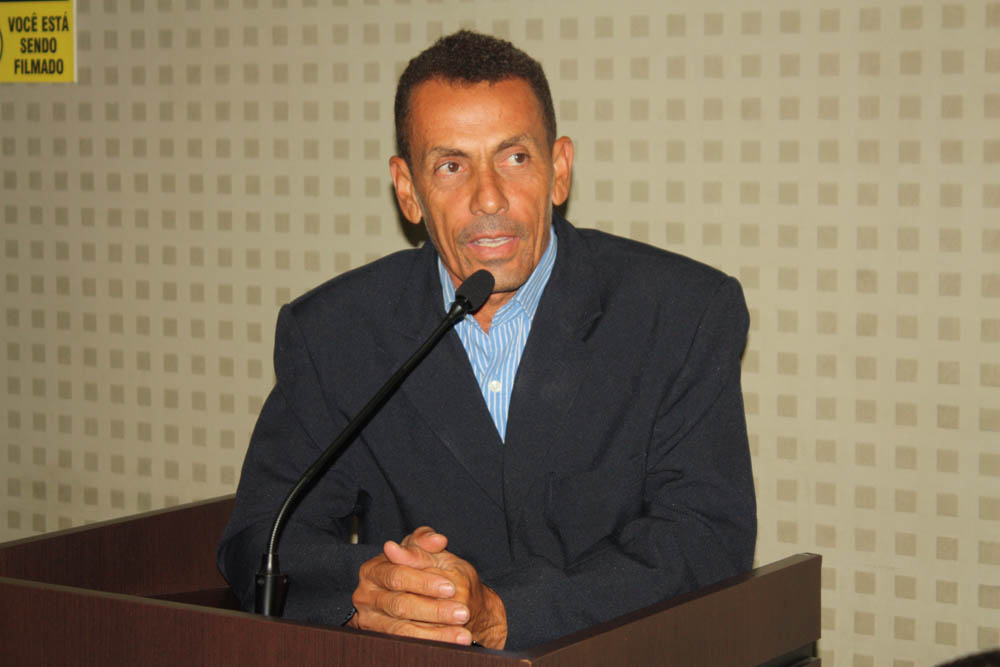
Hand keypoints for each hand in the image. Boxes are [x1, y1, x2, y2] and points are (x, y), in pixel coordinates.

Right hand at [347, 527, 506, 647]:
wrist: (431, 598)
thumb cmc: (427, 571)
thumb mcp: (427, 553)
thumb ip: (427, 545)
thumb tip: (436, 539)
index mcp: (373, 569)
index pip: (397, 575)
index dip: (424, 582)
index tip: (451, 587)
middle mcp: (366, 595)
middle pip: (400, 604)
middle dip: (434, 609)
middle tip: (462, 613)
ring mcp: (370, 620)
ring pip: (403, 629)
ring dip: (436, 633)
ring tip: (462, 634)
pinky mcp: (380, 638)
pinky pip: (406, 644)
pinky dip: (432, 642)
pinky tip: (452, 642)